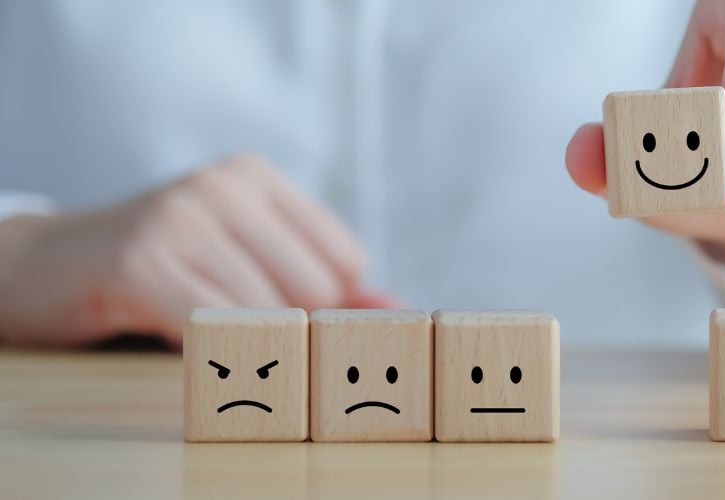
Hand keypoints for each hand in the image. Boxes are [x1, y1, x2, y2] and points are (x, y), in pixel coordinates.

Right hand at [0, 155, 397, 346]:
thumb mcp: (244, 260)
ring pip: (270, 312)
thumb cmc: (162, 265)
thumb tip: (398, 306)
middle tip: (241, 327)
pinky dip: (212, 350)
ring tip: (203, 326)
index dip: (329, 304)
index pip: (347, 258)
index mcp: (257, 176)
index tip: (288, 315)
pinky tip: (183, 338)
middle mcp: (225, 185)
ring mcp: (182, 216)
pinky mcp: (142, 259)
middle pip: (317, 289)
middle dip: (290, 327)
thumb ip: (321, 283)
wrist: (50, 263)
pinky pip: (215, 324)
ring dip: (245, 344)